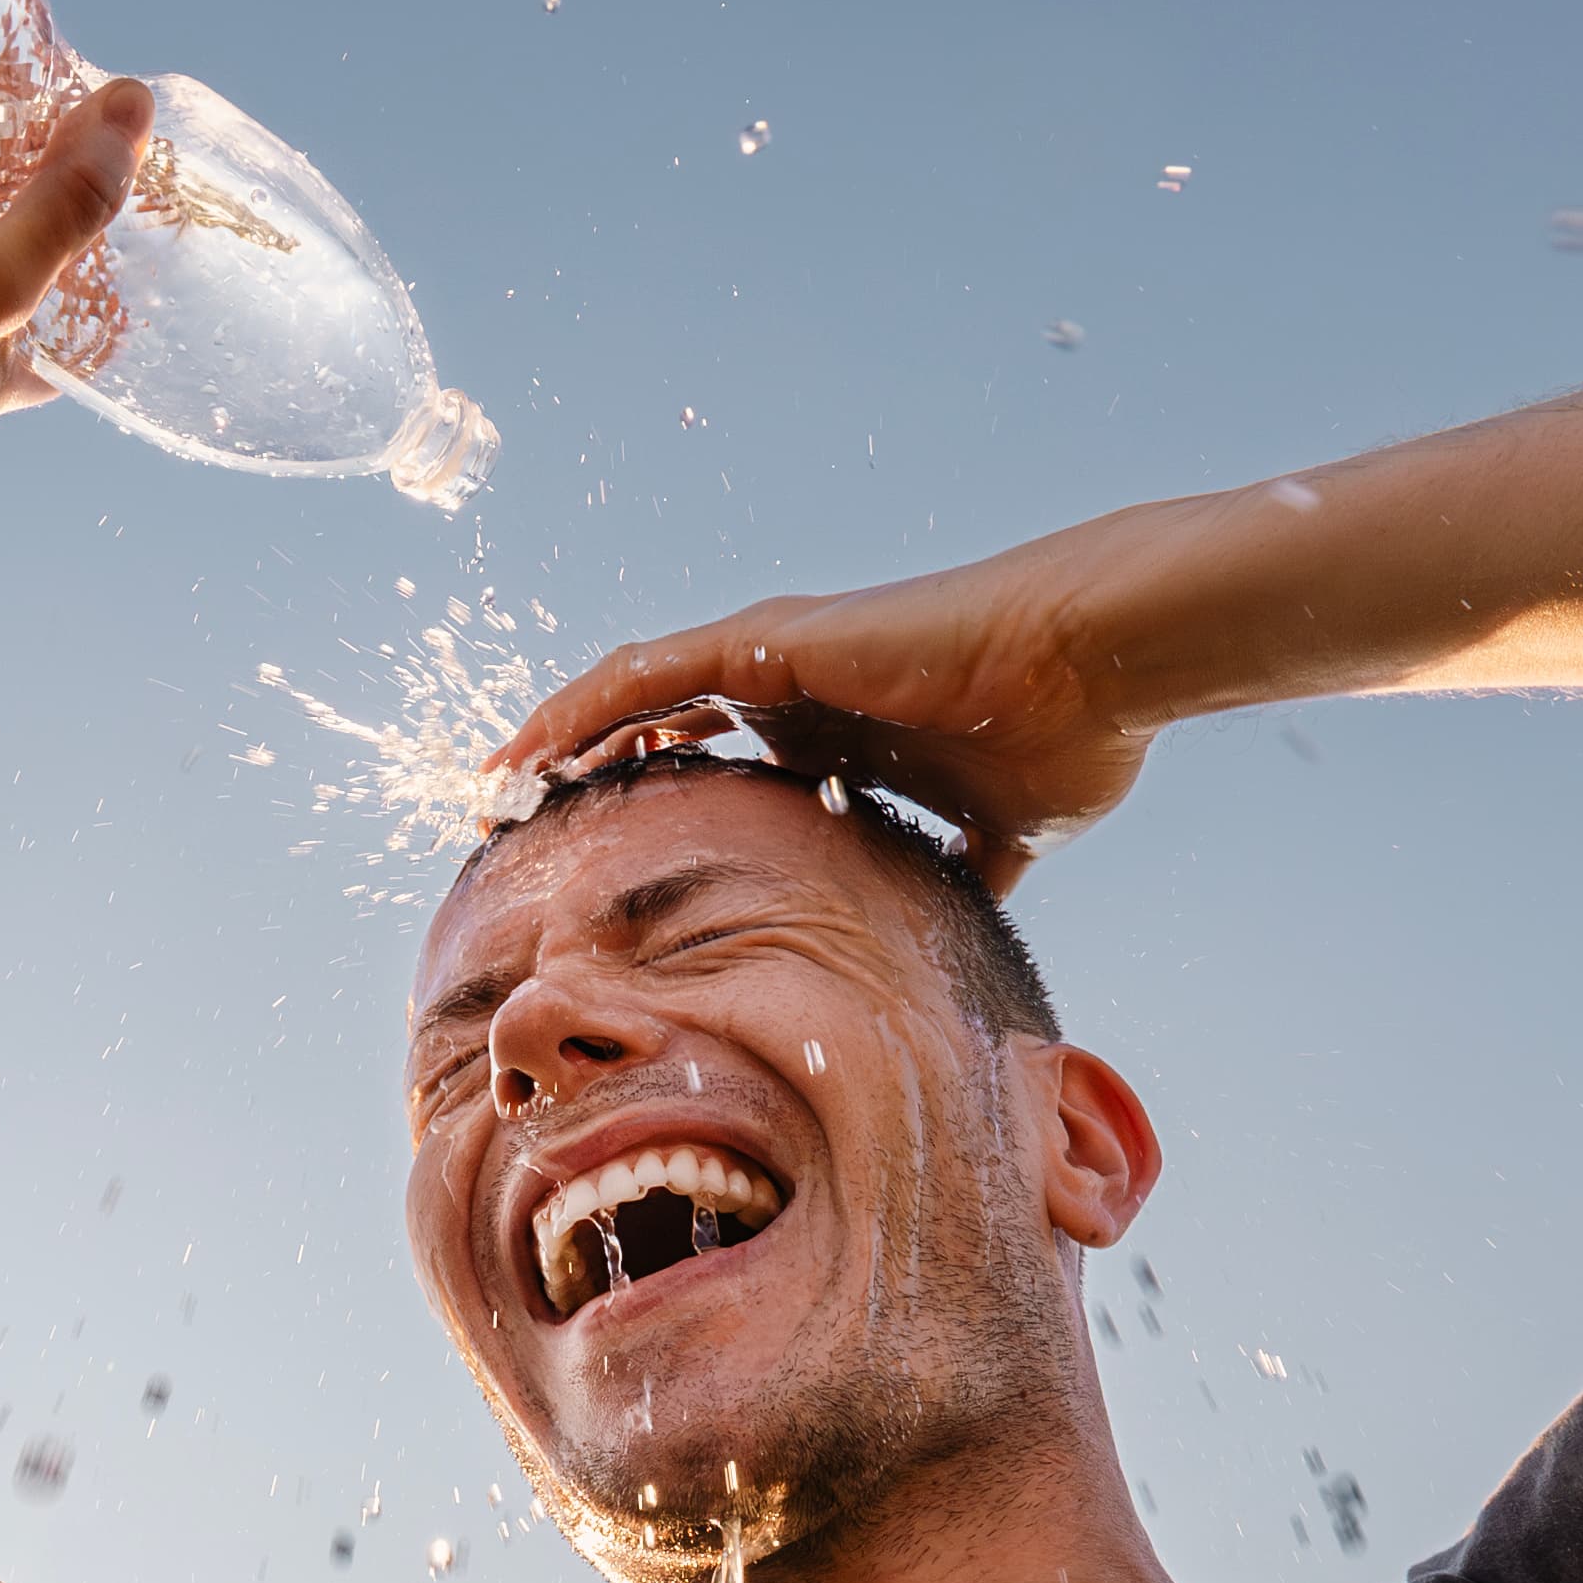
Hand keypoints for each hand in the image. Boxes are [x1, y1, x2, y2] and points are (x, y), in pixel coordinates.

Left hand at [484, 499, 1201, 893]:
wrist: (1091, 664)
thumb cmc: (1064, 735)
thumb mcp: (1002, 835)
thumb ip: (967, 874)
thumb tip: (965, 940)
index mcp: (837, 732)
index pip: (720, 769)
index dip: (659, 808)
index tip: (606, 867)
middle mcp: (793, 689)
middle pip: (658, 731)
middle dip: (587, 780)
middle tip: (521, 834)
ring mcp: (776, 659)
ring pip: (632, 698)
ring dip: (558, 743)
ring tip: (491, 792)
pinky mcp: (770, 642)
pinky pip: (646, 676)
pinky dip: (580, 710)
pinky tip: (527, 751)